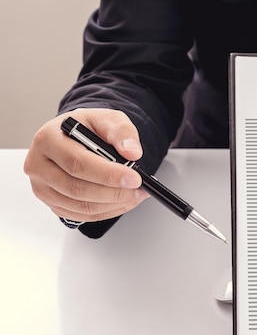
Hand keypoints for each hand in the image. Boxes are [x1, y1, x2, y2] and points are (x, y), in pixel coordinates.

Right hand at [24, 108, 149, 223]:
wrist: (75, 135)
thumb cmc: (88, 128)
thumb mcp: (107, 119)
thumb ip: (122, 132)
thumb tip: (132, 152)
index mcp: (48, 139)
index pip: (77, 163)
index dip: (108, 174)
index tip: (134, 179)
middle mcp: (38, 164)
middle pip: (77, 188)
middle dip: (114, 193)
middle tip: (139, 190)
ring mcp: (42, 186)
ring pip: (80, 206)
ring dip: (113, 205)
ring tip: (135, 195)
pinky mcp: (51, 201)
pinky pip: (80, 215)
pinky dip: (106, 212)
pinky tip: (122, 202)